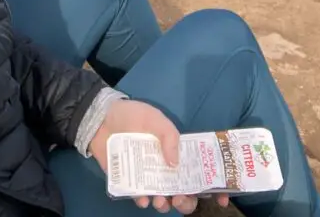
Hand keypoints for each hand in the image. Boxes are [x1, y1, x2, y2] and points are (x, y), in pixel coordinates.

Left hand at [88, 99, 229, 213]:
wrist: (101, 118)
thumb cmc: (132, 115)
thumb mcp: (155, 119)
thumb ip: (169, 137)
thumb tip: (176, 164)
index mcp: (173, 151)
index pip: (195, 170)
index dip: (207, 184)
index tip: (218, 197)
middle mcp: (162, 166)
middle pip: (181, 189)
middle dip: (185, 200)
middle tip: (180, 199)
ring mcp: (146, 175)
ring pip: (162, 196)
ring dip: (164, 204)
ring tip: (161, 201)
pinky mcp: (128, 181)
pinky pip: (139, 196)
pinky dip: (142, 200)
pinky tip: (142, 198)